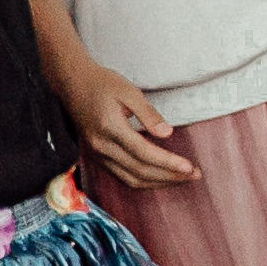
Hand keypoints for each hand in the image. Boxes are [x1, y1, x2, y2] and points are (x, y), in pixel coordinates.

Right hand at [50, 48, 196, 187]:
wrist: (72, 83)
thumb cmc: (102, 83)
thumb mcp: (128, 91)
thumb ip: (148, 114)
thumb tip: (167, 134)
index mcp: (110, 128)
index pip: (144, 153)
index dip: (168, 163)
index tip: (189, 167)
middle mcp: (101, 146)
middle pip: (140, 171)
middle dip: (169, 176)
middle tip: (194, 174)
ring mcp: (97, 154)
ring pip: (131, 179)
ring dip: (159, 182)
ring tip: (182, 178)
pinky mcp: (97, 157)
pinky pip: (123, 176)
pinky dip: (144, 180)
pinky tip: (161, 176)